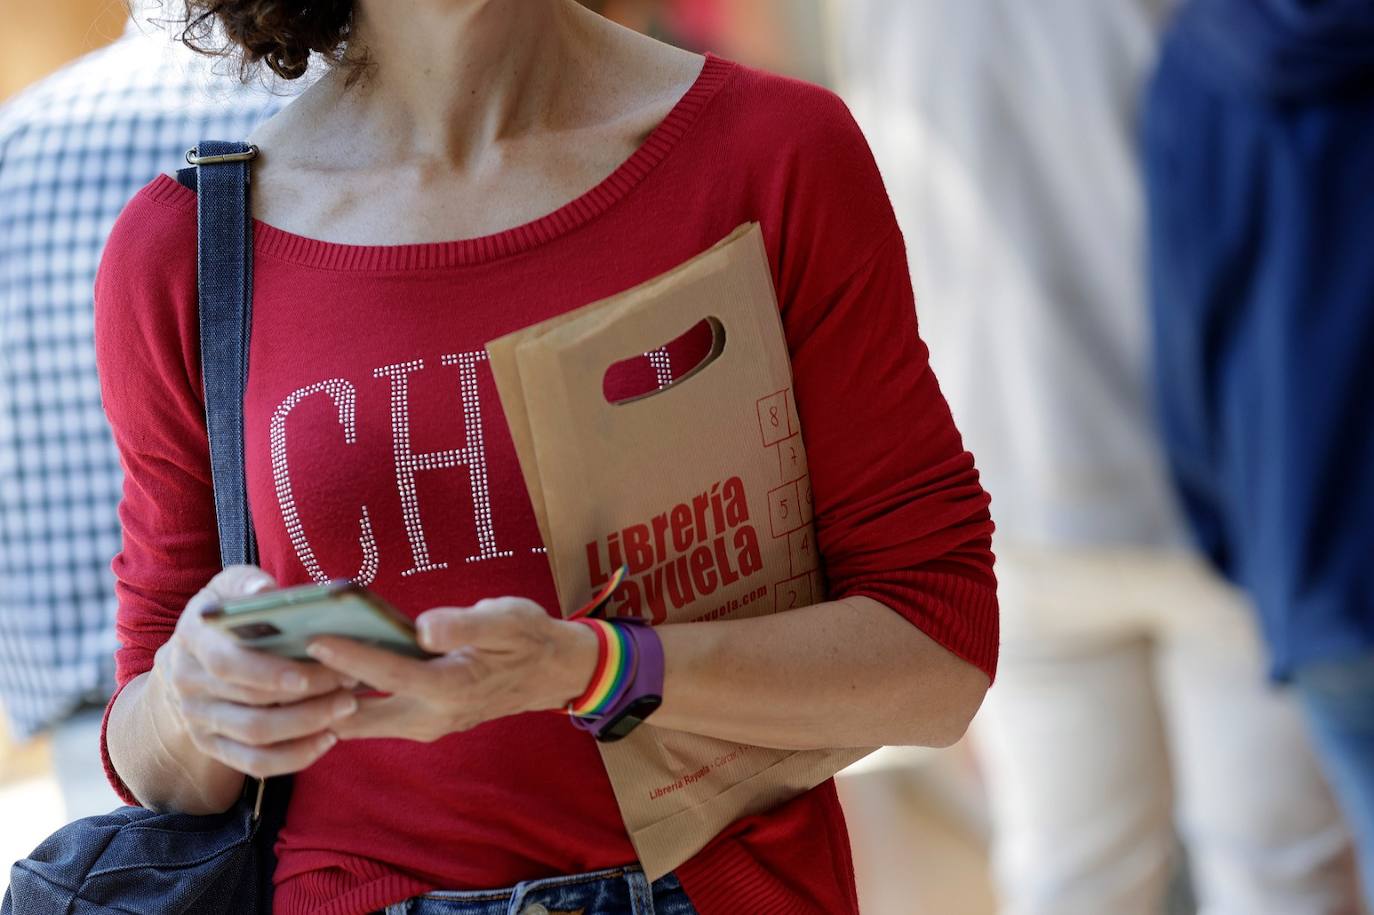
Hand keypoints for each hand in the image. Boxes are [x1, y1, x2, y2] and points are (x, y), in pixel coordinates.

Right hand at [149, 565, 359, 778]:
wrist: (192, 657)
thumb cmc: (227, 615)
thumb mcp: (230, 586)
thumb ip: (247, 584)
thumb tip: (263, 592)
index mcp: (192, 638)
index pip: (227, 662)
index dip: (269, 672)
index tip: (312, 673)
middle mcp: (187, 682)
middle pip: (250, 701)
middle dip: (307, 694)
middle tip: (351, 681)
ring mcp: (197, 718)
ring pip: (256, 735)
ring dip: (308, 724)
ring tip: (347, 705)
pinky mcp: (212, 746)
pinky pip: (254, 763)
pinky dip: (295, 756)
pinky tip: (328, 737)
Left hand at [304, 597, 598, 741]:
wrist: (552, 672)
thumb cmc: (528, 638)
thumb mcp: (507, 620)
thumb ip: (465, 624)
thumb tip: (424, 628)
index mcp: (452, 688)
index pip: (389, 674)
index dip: (351, 657)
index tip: (314, 639)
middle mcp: (434, 716)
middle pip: (361, 715)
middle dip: (320, 695)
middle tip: (280, 667)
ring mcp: (428, 725)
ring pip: (363, 724)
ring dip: (328, 704)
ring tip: (290, 673)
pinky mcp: (424, 723)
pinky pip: (374, 720)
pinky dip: (347, 704)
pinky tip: (324, 679)